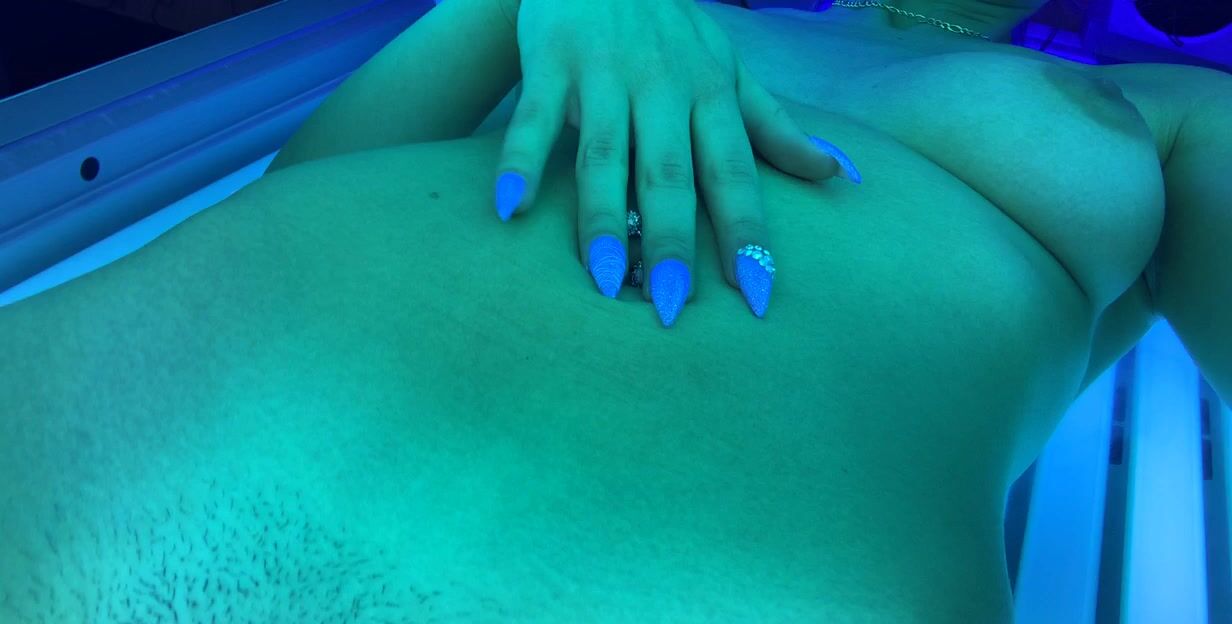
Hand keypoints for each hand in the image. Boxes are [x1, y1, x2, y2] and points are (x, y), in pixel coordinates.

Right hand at [493, 0, 859, 326]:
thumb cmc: (672, 29)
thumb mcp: (730, 69)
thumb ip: (775, 127)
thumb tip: (836, 174)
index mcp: (711, 94)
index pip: (733, 175)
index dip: (746, 234)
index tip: (756, 296)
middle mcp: (663, 86)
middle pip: (669, 175)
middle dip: (671, 242)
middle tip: (671, 308)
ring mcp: (604, 73)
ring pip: (605, 154)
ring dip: (602, 218)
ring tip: (604, 282)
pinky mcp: (550, 60)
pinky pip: (535, 118)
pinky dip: (522, 162)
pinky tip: (511, 209)